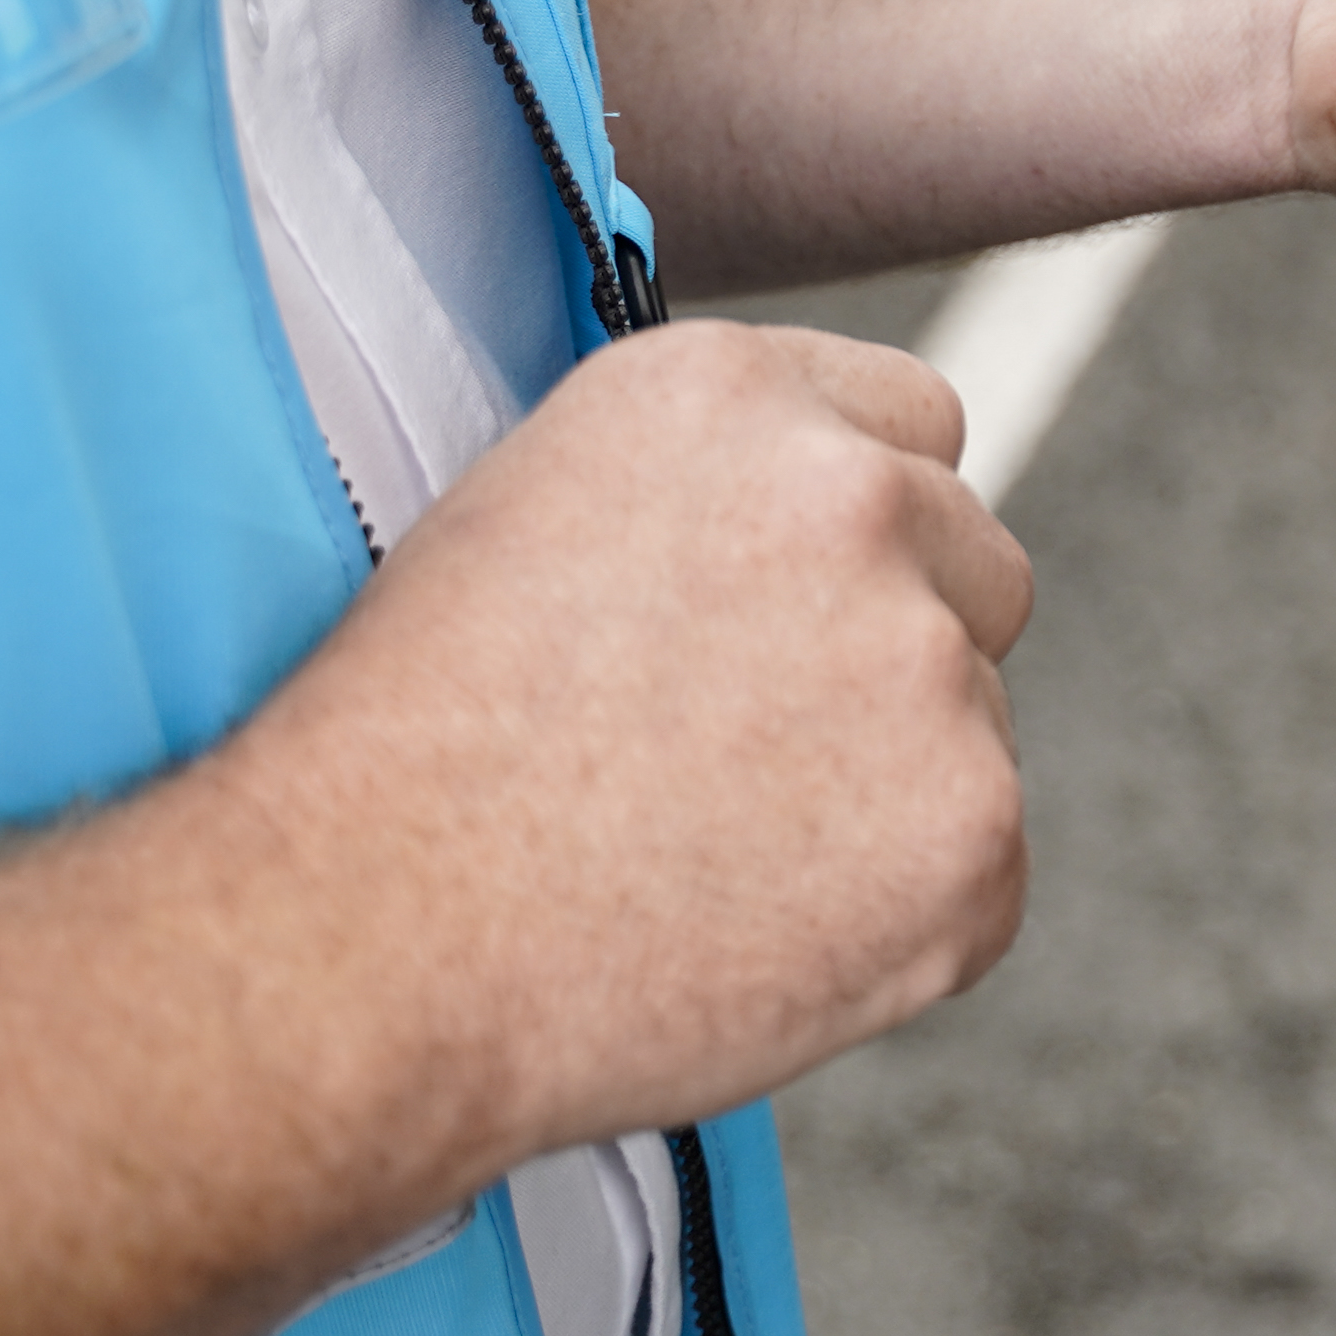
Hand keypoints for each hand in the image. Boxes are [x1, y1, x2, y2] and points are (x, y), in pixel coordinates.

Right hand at [214, 324, 1033, 1164]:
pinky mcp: (970, 828)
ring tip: (704, 856)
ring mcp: (929, 664)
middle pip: (974, 563)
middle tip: (751, 755)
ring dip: (889, 786)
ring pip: (972, 724)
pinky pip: (976, 872)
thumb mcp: (533, 514)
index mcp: (734, 393)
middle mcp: (856, 497)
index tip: (805, 606)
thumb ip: (710, 491)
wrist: (359, 942)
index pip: (913, 420)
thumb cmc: (405, 754)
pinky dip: (896, 920)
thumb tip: (807, 534)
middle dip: (901, 647)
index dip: (863, 526)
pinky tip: (746, 936)